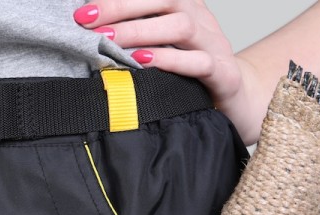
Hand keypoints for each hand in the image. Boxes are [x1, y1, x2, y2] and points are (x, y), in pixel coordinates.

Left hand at [73, 1, 261, 141]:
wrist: (236, 100)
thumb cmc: (188, 73)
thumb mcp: (160, 47)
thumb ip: (134, 35)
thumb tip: (90, 33)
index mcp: (184, 7)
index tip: (83, 10)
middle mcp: (200, 20)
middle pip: (165, 0)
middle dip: (122, 8)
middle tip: (87, 22)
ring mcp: (214, 44)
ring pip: (180, 26)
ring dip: (140, 31)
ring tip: (109, 40)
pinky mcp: (223, 74)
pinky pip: (199, 62)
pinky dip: (170, 60)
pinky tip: (143, 61)